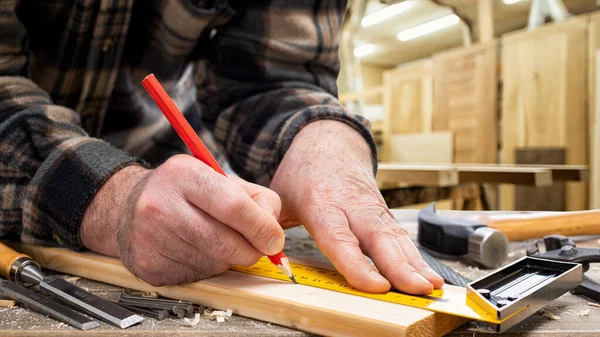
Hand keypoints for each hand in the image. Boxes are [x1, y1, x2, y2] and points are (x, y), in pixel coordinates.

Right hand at [80, 155, 283, 285]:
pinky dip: (207, 268)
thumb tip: (274, 233)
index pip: (232, 205)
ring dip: (227, 259)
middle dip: (251, 250)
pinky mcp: (146, 264)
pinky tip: (196, 251)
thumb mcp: (219, 178)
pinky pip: (195, 275)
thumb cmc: (183, 192)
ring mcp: (149, 237)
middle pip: (224, 241)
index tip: (274, 240)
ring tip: (217, 241)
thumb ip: (256, 198)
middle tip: (257, 248)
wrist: (127, 206)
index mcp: (183, 174)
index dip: (261, 227)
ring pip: (212, 262)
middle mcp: (160, 204)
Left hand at [270, 121, 443, 293]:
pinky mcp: (383, 213)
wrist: (329, 142)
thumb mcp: (280, 194)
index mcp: (321, 202)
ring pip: (395, 238)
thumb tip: (260, 251)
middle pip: (378, 239)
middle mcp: (352, 206)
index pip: (340, 238)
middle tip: (416, 289)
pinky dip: (417, 258)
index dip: (358, 264)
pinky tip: (428, 277)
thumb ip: (270, 223)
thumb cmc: (304, 172)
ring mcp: (371, 208)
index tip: (376, 286)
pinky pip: (401, 237)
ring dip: (415, 264)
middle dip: (399, 266)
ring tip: (430, 287)